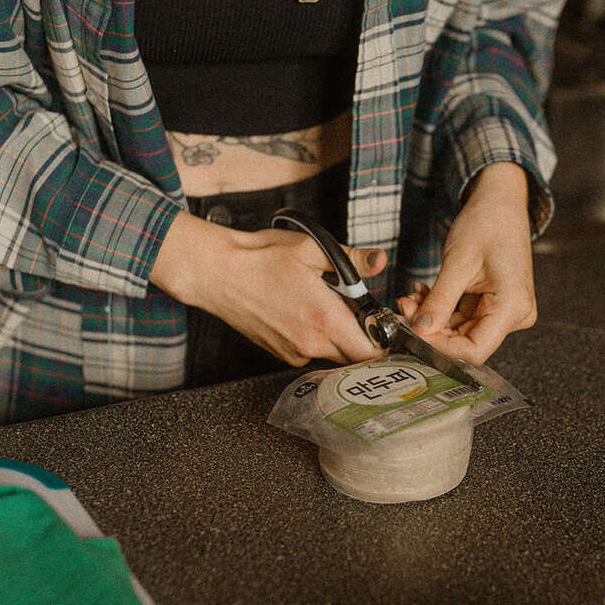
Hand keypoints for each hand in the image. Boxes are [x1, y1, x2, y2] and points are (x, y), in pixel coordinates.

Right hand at [152, 212, 387, 365]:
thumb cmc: (260, 258)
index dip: (385, 340)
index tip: (387, 325)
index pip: (372, 351)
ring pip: (334, 354)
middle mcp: (311, 344)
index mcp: (325, 319)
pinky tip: (305, 312)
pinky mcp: (281, 353)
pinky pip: (312, 352)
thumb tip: (379, 262)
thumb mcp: (311, 248)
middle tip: (362, 311)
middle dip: (364, 337)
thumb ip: (352, 260)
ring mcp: (294, 352)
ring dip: (339, 337)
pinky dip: (317, 337)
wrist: (216, 273)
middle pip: (355, 356)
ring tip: (328, 306)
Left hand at [396, 162, 536, 364]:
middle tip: (405, 307)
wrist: (500, 201)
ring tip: (411, 297)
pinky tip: (425, 294)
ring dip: (433, 318)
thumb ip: (439, 301)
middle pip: (466, 342)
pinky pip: (464, 318)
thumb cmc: (488, 222)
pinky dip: (441, 309)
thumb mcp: (458, 263)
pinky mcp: (495, 305)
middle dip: (431, 329)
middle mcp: (515, 314)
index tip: (413, 332)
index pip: (474, 350)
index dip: (440, 347)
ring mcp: (506, 311)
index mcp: (512, 306)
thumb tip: (420, 330)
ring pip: (461, 331)